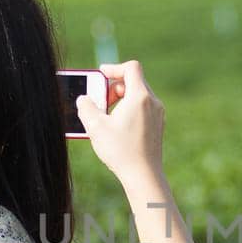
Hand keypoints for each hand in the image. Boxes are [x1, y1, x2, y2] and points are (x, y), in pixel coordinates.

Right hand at [77, 61, 165, 188]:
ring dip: (121, 99)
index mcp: (140, 96)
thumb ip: (86, 107)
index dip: (114, 67)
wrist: (143, 175)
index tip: (100, 74)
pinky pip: (142, 108)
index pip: (131, 68)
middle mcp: (153, 102)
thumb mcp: (95, 126)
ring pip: (138, 96)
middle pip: (133, 81)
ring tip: (106, 116)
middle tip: (100, 102)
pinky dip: (129, 110)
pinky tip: (117, 126)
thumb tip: (83, 99)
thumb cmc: (121, 151)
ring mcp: (158, 114)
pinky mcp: (157, 126)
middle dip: (113, 87)